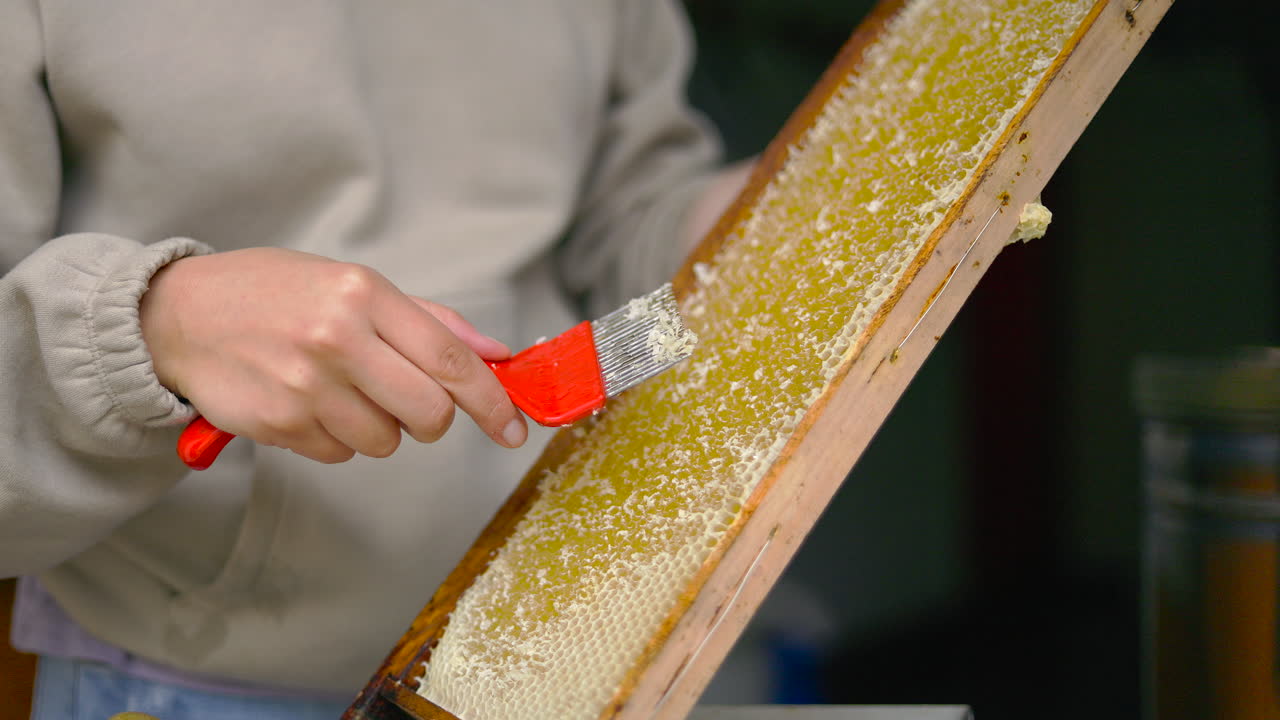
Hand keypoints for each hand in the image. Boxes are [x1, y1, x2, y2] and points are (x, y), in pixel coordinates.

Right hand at [140, 247, 527, 462]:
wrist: (178, 314)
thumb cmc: (275, 294)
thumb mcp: (352, 285)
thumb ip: (429, 321)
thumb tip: (495, 354)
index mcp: (363, 295)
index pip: (451, 360)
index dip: (492, 402)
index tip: (514, 429)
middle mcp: (337, 339)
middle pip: (430, 414)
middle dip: (433, 420)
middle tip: (409, 402)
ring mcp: (305, 386)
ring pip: (387, 441)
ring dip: (379, 426)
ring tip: (341, 390)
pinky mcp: (279, 424)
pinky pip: (342, 453)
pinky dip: (337, 437)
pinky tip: (308, 402)